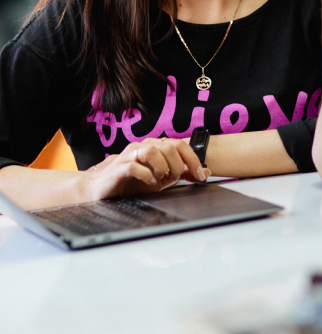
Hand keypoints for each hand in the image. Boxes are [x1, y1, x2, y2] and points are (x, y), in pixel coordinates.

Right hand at [85, 138, 210, 200]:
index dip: (193, 159)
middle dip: (178, 165)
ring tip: (160, 179)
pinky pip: (134, 165)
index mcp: (155, 147)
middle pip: (169, 145)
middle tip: (175, 179)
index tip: (200, 175)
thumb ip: (182, 174)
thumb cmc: (133, 183)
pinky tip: (148, 182)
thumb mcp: (163, 179)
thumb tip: (206, 171)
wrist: (103, 189)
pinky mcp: (119, 168)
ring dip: (161, 166)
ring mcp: (130, 155)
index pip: (180, 144)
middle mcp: (144, 147)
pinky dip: (146, 174)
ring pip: (152, 150)